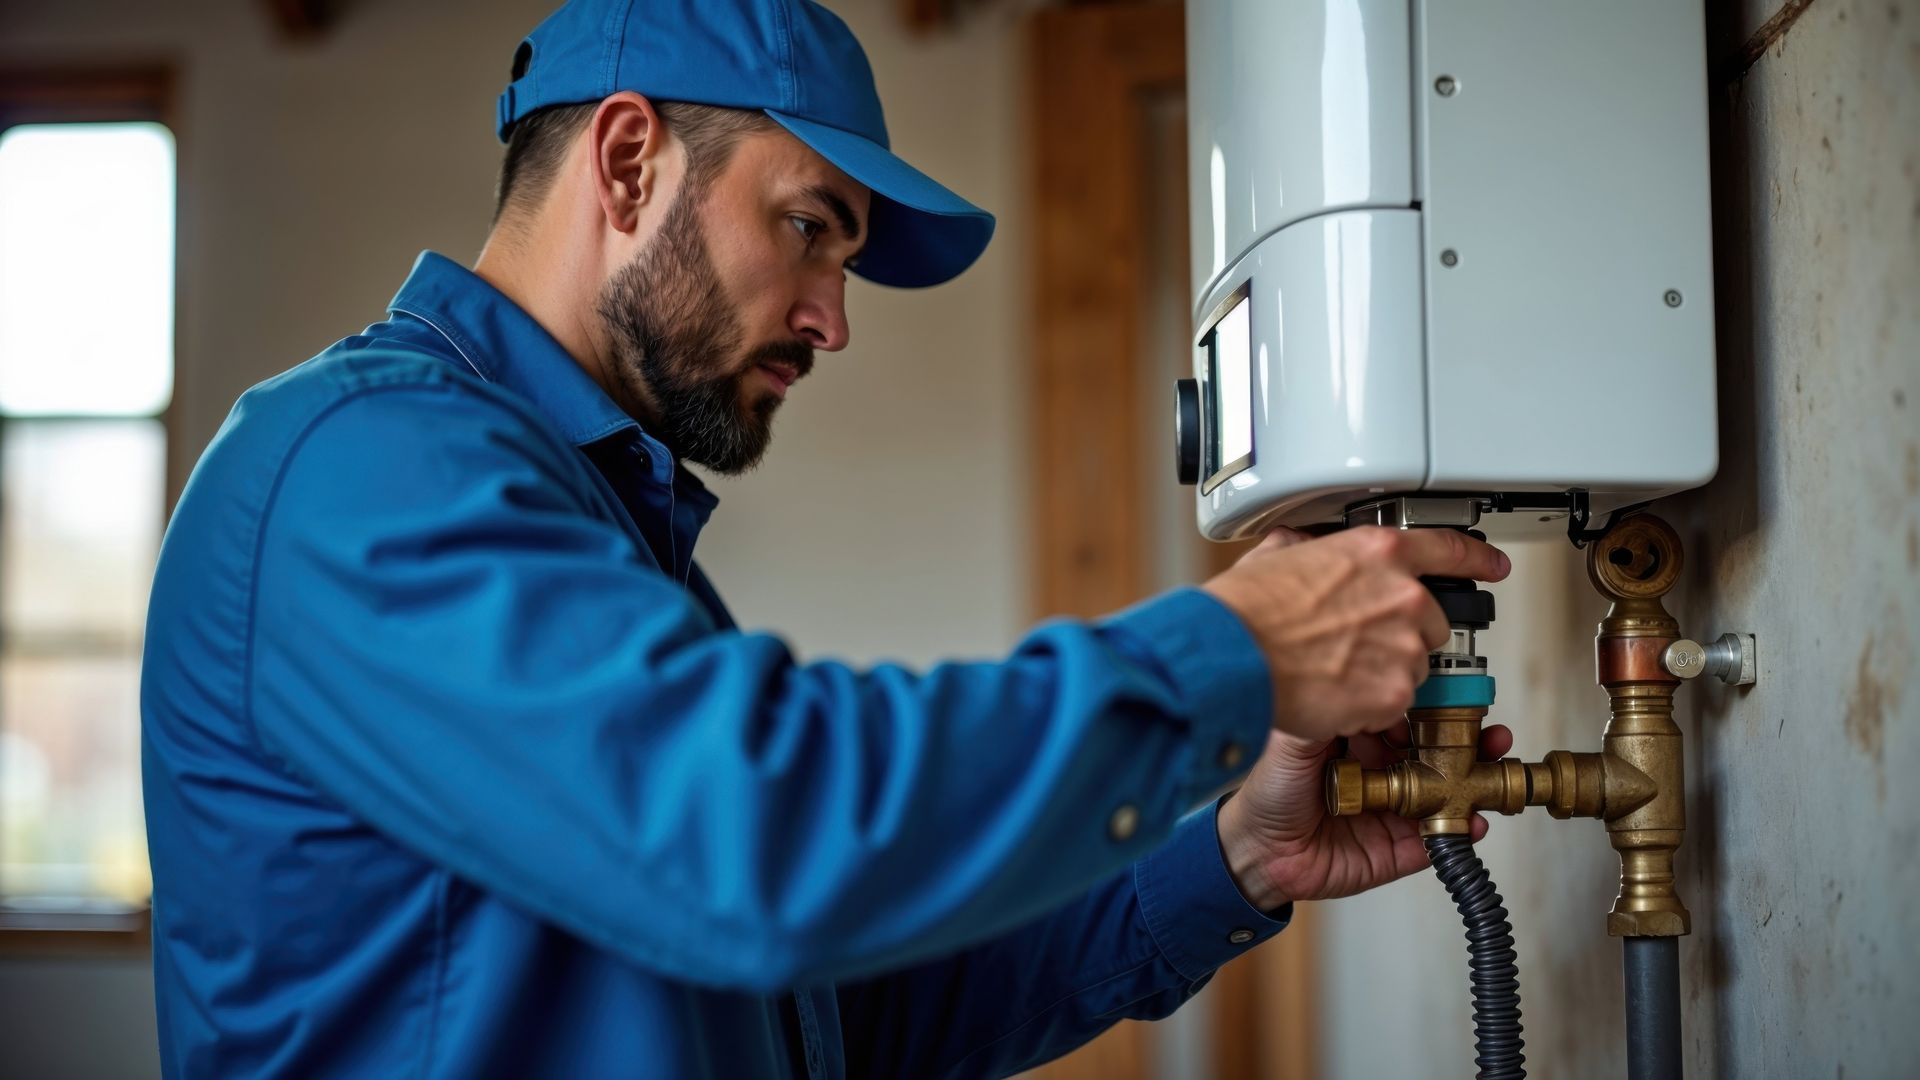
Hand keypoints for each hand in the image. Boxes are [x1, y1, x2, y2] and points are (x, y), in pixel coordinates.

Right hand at [1202, 526, 1509, 740]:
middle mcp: (1402, 595)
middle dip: (1399, 637)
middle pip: (1430, 625)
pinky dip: (1366, 708)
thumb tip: (1300, 550)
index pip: (1448, 550)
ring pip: (1412, 670)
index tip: (1492, 565)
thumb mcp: (1276, 557)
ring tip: (1332, 674)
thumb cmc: (1243, 612)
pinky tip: (1330, 696)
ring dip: (1381, 676)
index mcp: (1377, 553)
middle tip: (1354, 647)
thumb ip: (1309, 552)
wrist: (1231, 656)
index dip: (1476, 559)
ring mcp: (1402, 645)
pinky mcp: (1393, 692)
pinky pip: (1393, 706)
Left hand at [1215, 722, 1514, 909]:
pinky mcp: (1402, 848)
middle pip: (1442, 750)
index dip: (1437, 704)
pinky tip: (1475, 816)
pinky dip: (1466, 826)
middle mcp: (1386, 770)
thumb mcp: (1293, 740)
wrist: (1258, 851)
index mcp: (1363, 739)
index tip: (1459, 693)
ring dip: (1479, 775)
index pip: (1411, 716)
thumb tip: (1357, 679)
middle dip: (1470, 737)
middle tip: (1488, 730)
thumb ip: (1325, 710)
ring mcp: (1399, 809)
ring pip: (1451, 789)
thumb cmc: (1269, 792)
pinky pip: (1442, 837)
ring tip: (1492, 760)